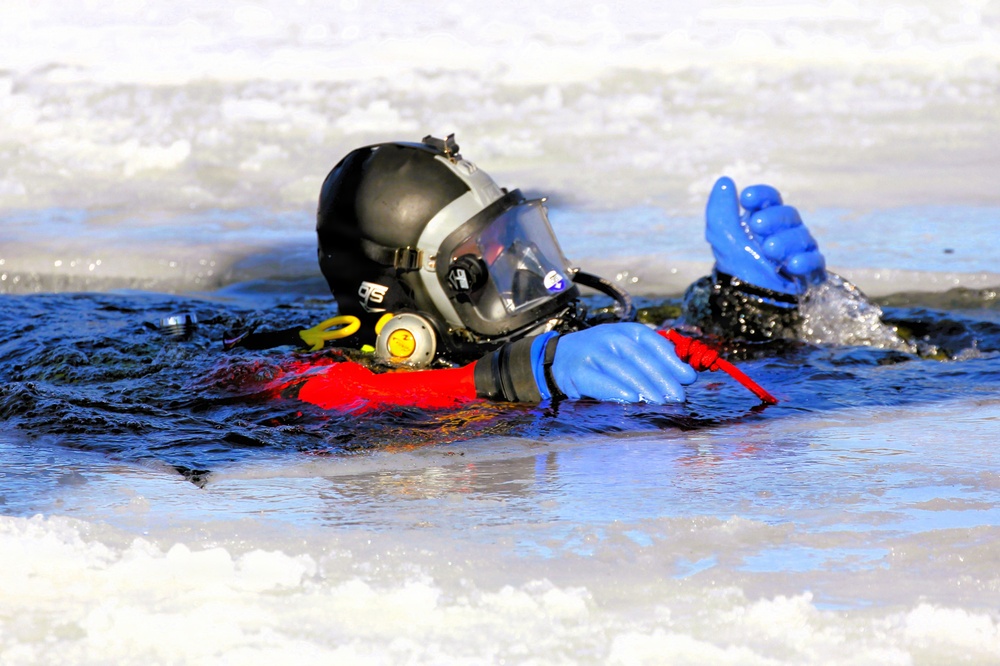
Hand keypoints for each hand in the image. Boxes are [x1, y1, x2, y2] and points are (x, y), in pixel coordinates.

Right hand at [544, 323, 696, 403]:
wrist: (557, 358)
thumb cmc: (600, 357)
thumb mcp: (625, 350)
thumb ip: (652, 359)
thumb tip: (685, 376)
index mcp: (626, 331)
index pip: (653, 343)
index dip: (672, 361)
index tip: (688, 378)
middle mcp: (610, 337)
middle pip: (641, 358)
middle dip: (662, 378)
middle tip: (678, 397)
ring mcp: (593, 352)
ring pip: (624, 369)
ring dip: (644, 387)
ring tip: (660, 401)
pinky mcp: (579, 370)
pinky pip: (601, 381)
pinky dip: (617, 391)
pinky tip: (632, 400)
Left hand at [705, 176, 825, 295]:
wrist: (744, 299)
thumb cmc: (735, 264)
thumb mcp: (721, 236)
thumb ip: (720, 210)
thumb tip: (725, 181)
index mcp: (764, 218)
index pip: (771, 198)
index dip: (762, 195)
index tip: (746, 198)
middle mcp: (784, 231)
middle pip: (789, 214)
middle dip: (774, 218)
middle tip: (756, 226)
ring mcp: (798, 250)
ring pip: (802, 237)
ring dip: (786, 242)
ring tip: (769, 250)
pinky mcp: (809, 272)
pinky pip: (816, 261)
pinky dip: (806, 262)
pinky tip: (792, 265)